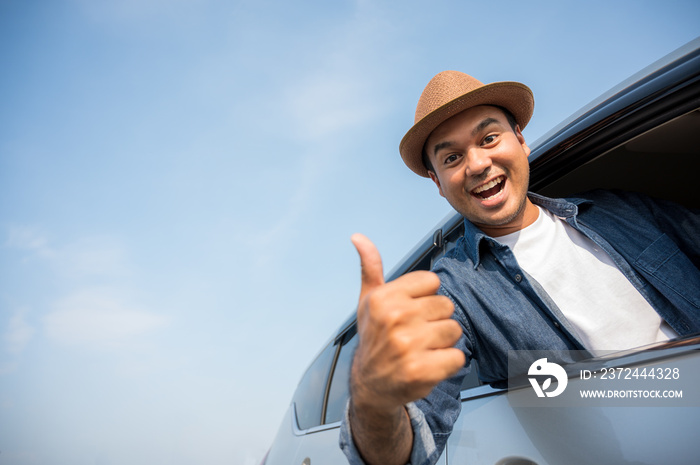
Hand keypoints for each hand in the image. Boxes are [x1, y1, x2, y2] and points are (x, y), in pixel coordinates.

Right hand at [349, 233, 465, 413]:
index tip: (410, 311)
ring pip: (455, 330)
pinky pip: (457, 356)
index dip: (425, 297)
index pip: (432, 281)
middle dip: (436, 320)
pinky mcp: (422, 370)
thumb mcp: (368, 302)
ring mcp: (408, 345)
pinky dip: (448, 363)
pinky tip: (428, 364)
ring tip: (422, 349)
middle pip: (446, 305)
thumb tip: (359, 238)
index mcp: (383, 298)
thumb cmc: (374, 339)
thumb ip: (370, 268)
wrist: (370, 384)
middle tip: (416, 334)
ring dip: (444, 342)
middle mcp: (394, 318)